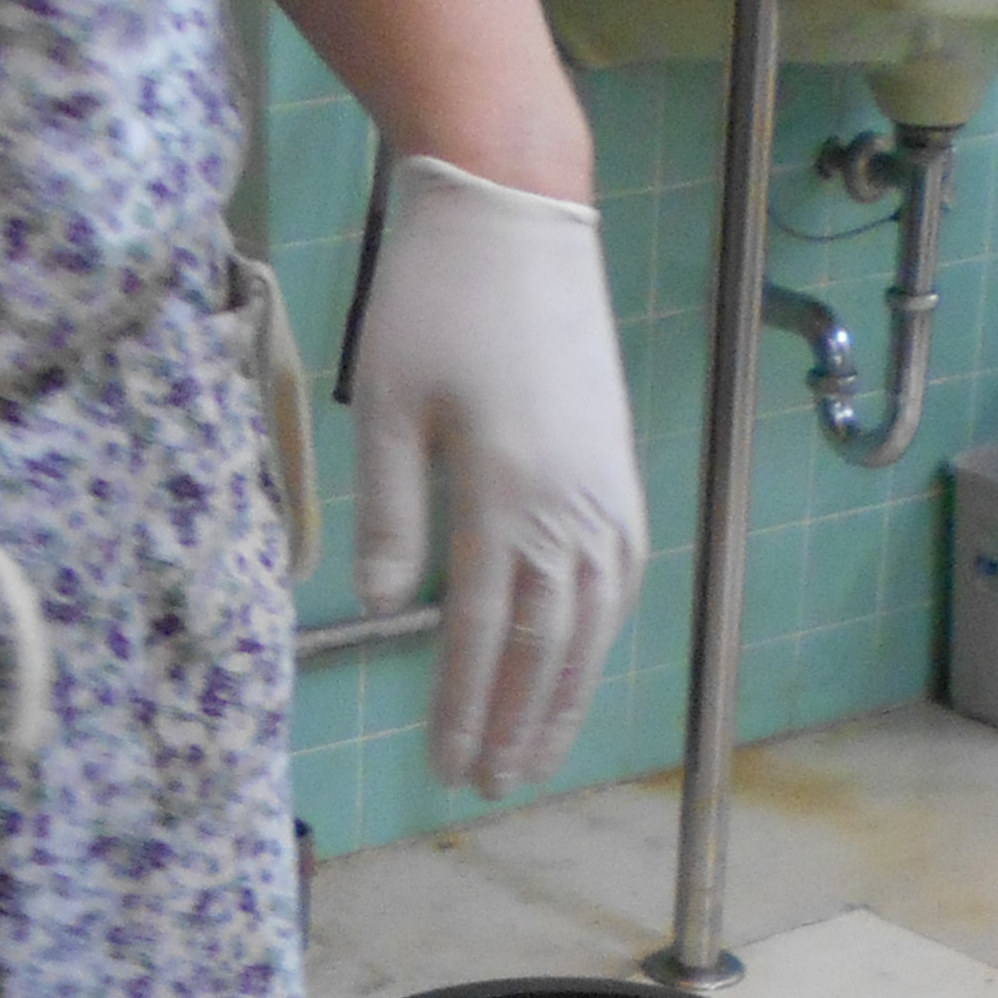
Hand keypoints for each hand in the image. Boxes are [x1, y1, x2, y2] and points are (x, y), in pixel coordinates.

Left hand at [348, 160, 648, 794]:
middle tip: (490, 785)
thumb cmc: (436, 298)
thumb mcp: (388, 405)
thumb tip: (378, 609)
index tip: (445, 767)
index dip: (463, 710)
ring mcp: (605, 488)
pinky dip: (599, 636)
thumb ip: (387, 514)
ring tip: (536, 752)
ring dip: (566, 695)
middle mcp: (569, 506)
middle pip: (546, 647)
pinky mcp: (619, 468)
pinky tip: (577, 663)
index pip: (479, 635)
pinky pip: (619, 579)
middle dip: (518, 724)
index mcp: (505, 496)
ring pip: (593, 624)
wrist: (517, 212)